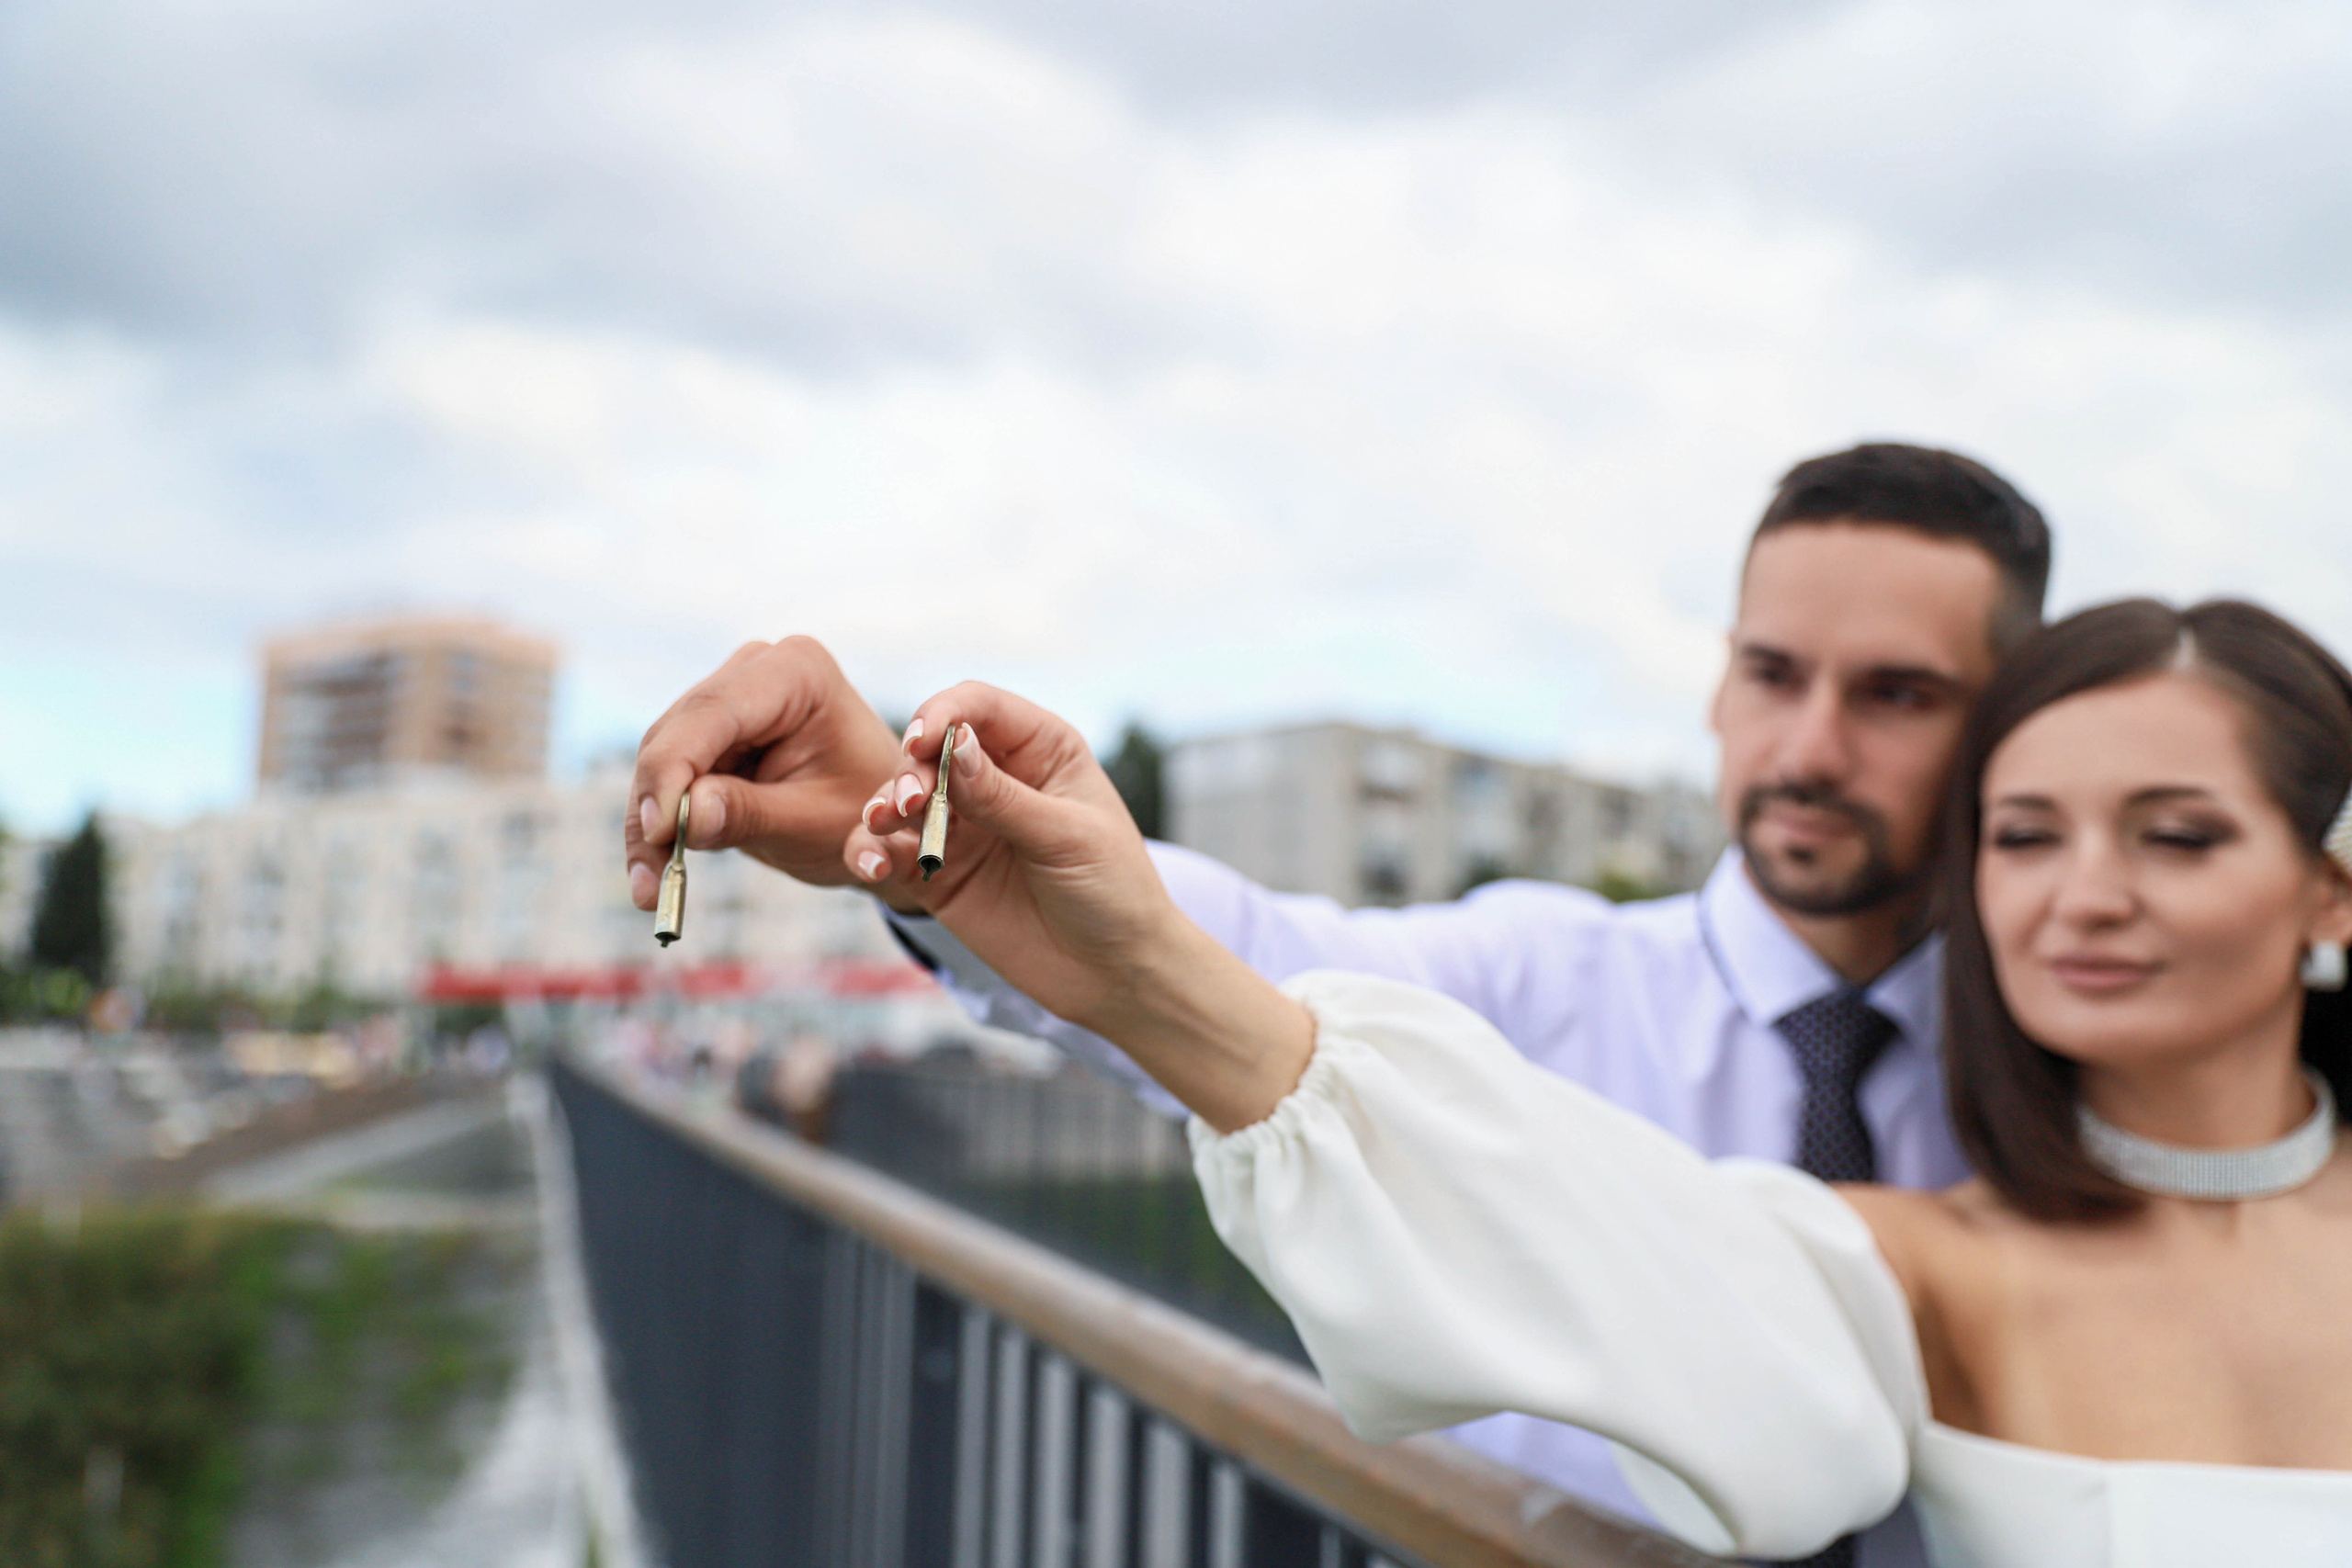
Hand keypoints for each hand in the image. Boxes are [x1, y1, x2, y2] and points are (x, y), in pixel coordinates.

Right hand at [627, 637, 906, 908]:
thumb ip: (748, 814)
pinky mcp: (713, 729)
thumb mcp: (811, 822)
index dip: (673, 770)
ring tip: (650, 889)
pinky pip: (669, 774)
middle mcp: (756, 668)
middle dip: (655, 808)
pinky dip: (660, 824)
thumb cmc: (860, 812)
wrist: (884, 820)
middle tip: (647, 882)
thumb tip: (684, 816)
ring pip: (662, 757)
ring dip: (650, 825)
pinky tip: (652, 875)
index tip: (656, 830)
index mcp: (798, 672)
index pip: (714, 713)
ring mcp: (731, 696)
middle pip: (678, 734)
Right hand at [843, 681, 1176, 1027]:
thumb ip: (1004, 797)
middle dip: (911, 767)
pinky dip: (872, 851)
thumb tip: (953, 745)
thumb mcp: (1066, 838)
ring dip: (884, 804)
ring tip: (886, 824)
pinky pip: (891, 851)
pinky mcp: (938, 873)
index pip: (979, 708)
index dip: (944, 714)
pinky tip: (875, 866)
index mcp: (1041, 750)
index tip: (921, 741)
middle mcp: (996, 779)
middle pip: (931, 748)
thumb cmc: (1112, 891)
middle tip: (909, 802)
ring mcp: (964, 826)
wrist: (1114, 973)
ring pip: (902, 796)